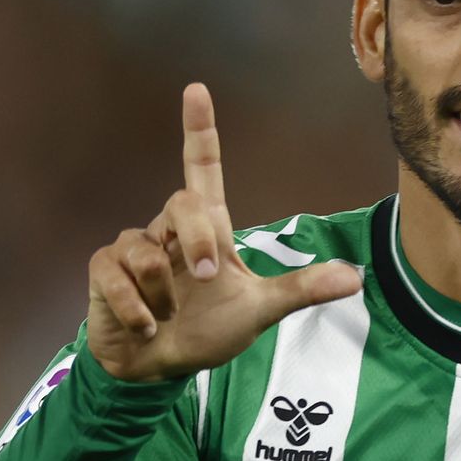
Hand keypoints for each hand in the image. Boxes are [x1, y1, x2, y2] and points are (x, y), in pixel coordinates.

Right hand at [86, 82, 360, 381]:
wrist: (159, 369)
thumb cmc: (207, 331)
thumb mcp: (259, 312)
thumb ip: (300, 290)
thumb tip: (355, 278)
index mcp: (207, 231)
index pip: (202, 170)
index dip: (200, 132)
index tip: (197, 90)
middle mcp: (168, 231)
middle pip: (179, 203)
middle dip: (195, 241)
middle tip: (203, 278)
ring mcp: (133, 249)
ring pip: (146, 253)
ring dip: (163, 295)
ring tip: (166, 316)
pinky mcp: (105, 272)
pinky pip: (118, 279)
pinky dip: (137, 310)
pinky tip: (146, 326)